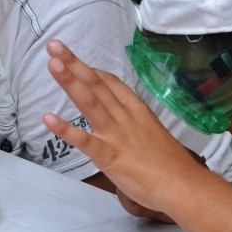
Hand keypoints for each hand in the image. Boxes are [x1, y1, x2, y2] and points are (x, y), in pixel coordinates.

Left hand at [42, 39, 203, 216]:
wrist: (184, 185)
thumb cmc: (170, 165)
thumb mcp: (153, 135)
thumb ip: (136, 126)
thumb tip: (124, 123)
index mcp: (137, 110)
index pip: (112, 83)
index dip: (92, 70)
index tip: (77, 62)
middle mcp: (125, 116)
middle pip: (97, 84)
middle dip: (74, 64)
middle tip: (54, 45)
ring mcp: (115, 134)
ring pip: (90, 102)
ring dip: (70, 82)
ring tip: (52, 64)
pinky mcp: (108, 155)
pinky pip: (84, 140)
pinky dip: (65, 129)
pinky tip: (47, 118)